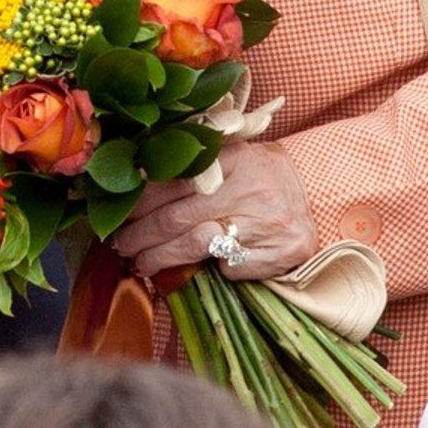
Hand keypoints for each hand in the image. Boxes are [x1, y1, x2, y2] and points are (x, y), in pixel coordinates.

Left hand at [109, 140, 315, 284]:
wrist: (309, 192)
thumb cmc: (251, 174)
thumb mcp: (227, 157)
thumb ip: (189, 168)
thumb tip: (133, 184)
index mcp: (232, 157)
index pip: (173, 182)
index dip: (140, 201)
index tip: (117, 212)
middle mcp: (250, 188)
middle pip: (178, 217)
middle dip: (140, 234)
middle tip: (119, 244)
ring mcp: (266, 223)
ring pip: (196, 245)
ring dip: (159, 258)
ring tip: (139, 263)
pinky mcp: (278, 252)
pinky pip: (229, 267)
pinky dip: (208, 270)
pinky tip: (191, 271)